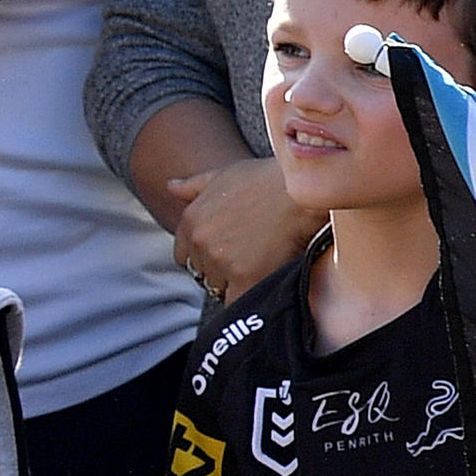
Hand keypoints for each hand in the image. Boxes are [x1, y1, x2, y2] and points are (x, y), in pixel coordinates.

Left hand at [164, 152, 309, 298]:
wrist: (304, 192)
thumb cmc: (270, 179)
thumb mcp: (227, 174)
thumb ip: (194, 185)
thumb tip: (171, 187)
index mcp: (191, 219)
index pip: (185, 257)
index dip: (206, 259)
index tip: (228, 255)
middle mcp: (201, 241)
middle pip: (204, 275)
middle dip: (222, 272)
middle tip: (251, 262)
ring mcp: (221, 261)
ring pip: (222, 290)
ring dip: (237, 286)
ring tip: (262, 271)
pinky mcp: (245, 277)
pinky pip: (238, 302)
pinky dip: (249, 300)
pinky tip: (263, 288)